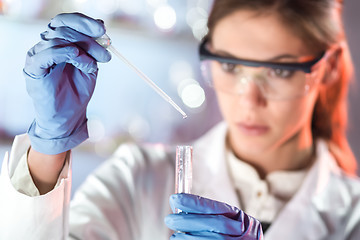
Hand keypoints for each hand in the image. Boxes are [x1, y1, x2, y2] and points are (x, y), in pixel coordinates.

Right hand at [24, 12, 110, 153]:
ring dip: (83, 48)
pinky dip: (66, 53)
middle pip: (64, 27)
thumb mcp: (90, 66)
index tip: (103, 29)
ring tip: (94, 64)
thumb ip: (93, 48)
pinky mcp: (34, 68)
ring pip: (58, 38)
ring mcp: (39, 55)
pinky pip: (48, 53)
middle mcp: (47, 45)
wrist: (68, 117)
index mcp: (60, 43)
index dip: (85, 21)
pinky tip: (81, 60)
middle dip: (88, 37)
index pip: (67, 21)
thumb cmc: (77, 92)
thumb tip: (101, 27)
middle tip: (105, 50)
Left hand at [165, 193, 262, 239]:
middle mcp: (241, 234)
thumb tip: (181, 205)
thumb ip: (212, 214)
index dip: (194, 203)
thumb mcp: (232, 221)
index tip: (176, 199)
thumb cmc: (236, 236)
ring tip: (175, 235)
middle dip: (188, 221)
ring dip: (187, 237)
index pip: (216, 209)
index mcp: (242, 220)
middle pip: (213, 224)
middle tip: (170, 219)